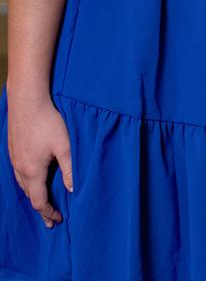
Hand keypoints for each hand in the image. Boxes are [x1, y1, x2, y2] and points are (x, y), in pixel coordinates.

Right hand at [7, 96, 72, 227]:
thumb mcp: (64, 146)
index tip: (58, 220)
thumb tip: (73, 189)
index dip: (49, 212)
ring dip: (33, 195)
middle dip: (41, 208)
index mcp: (32, 172)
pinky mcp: (13, 151)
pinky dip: (27, 183)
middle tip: (50, 219)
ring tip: (42, 202)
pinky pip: (19, 174)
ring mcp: (14, 160)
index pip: (39, 201)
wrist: (27, 102)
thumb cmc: (48, 122)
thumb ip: (69, 169)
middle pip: (29, 196)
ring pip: (22, 185)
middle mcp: (20, 169)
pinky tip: (33, 179)